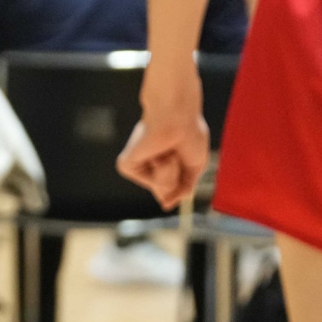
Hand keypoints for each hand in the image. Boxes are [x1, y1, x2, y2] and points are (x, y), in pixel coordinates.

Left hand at [117, 66, 208, 209]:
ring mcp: (137, 165)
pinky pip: (151, 183)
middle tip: (176, 151)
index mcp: (161, 164)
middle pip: (168, 192)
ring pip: (161, 189)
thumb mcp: (194, 166)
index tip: (178, 156)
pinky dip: (162, 170)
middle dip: (179, 175)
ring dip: (172, 172)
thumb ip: (183, 188)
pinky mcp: (127, 164)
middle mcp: (146, 166)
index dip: (179, 180)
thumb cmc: (189, 132)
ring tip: (169, 150)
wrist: (178, 116)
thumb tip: (166, 205)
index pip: (169, 189)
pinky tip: (159, 153)